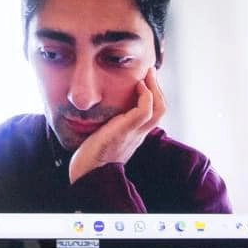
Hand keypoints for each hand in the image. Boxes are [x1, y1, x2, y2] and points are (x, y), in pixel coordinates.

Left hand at [67, 69, 166, 183]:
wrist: (86, 175)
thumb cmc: (89, 158)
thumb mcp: (102, 136)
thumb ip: (106, 125)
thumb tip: (97, 111)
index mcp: (134, 135)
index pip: (154, 113)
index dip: (154, 95)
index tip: (145, 80)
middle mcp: (138, 134)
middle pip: (162, 109)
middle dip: (158, 88)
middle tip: (149, 72)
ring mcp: (134, 133)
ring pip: (159, 109)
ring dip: (155, 88)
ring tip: (147, 74)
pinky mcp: (125, 131)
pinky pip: (145, 111)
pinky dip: (146, 95)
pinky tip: (138, 85)